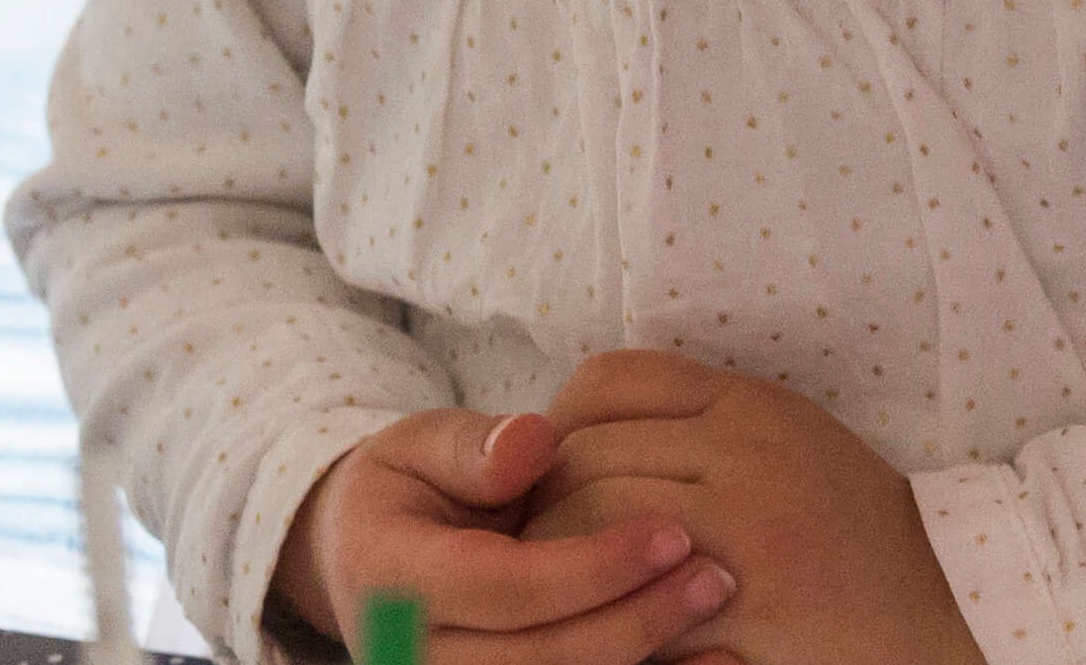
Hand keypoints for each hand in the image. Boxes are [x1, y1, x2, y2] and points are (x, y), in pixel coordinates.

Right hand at [279, 406, 737, 664]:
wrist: (363, 559)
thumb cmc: (408, 489)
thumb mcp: (418, 446)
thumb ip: (473, 446)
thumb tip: (534, 443)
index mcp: (396, 583)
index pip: (505, 588)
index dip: (593, 566)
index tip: (673, 530)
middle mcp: (416, 655)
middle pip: (540, 660)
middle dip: (635, 622)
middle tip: (716, 575)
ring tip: (721, 623)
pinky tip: (710, 663)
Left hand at [526, 352, 984, 664]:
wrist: (944, 603)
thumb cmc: (855, 530)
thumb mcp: (788, 440)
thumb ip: (703, 420)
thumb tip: (583, 429)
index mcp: (750, 401)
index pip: (610, 380)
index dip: (558, 423)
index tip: (546, 469)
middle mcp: (744, 446)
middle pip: (585, 453)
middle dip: (541, 501)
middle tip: (529, 542)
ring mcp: (743, 522)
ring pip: (592, 522)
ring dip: (557, 561)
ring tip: (554, 590)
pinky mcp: (742, 597)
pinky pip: (632, 595)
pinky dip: (603, 611)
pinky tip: (605, 624)